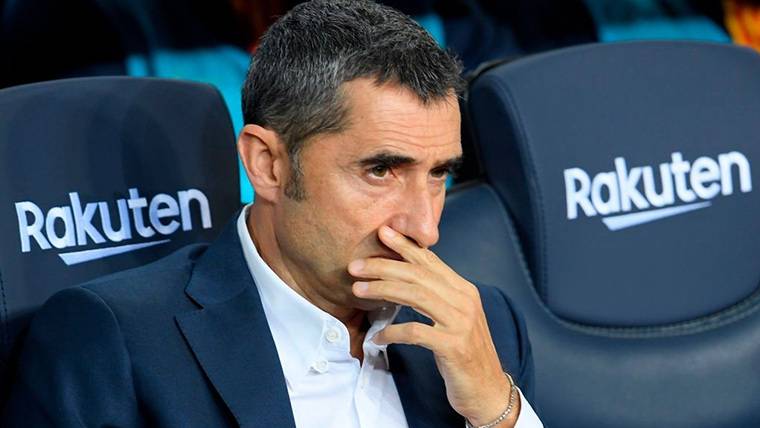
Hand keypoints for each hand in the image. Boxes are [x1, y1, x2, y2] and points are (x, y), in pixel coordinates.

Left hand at [348, 225, 518, 426]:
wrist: (488, 389)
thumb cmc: (464, 353)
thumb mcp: (453, 318)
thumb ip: (436, 296)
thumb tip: (403, 278)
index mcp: (463, 290)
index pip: (430, 261)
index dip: (405, 245)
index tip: (382, 233)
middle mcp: (464, 301)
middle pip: (418, 274)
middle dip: (384, 266)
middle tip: (356, 266)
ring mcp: (461, 323)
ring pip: (416, 296)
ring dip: (383, 290)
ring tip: (359, 290)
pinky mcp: (454, 346)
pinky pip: (416, 332)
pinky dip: (393, 331)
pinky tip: (377, 336)